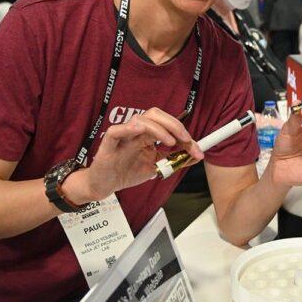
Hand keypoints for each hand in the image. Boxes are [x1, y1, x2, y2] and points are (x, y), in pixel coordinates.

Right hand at [84, 108, 203, 199]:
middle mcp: (136, 131)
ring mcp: (122, 136)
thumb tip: (195, 156)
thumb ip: (173, 160)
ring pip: (139, 120)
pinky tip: (139, 130)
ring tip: (170, 142)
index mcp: (147, 134)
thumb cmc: (127, 172)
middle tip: (186, 139)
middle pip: (155, 115)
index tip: (196, 148)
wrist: (104, 186)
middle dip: (173, 125)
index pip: (167, 124)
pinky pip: (116, 131)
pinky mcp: (108, 144)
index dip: (183, 133)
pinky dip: (128, 128)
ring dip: (158, 129)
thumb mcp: (156, 167)